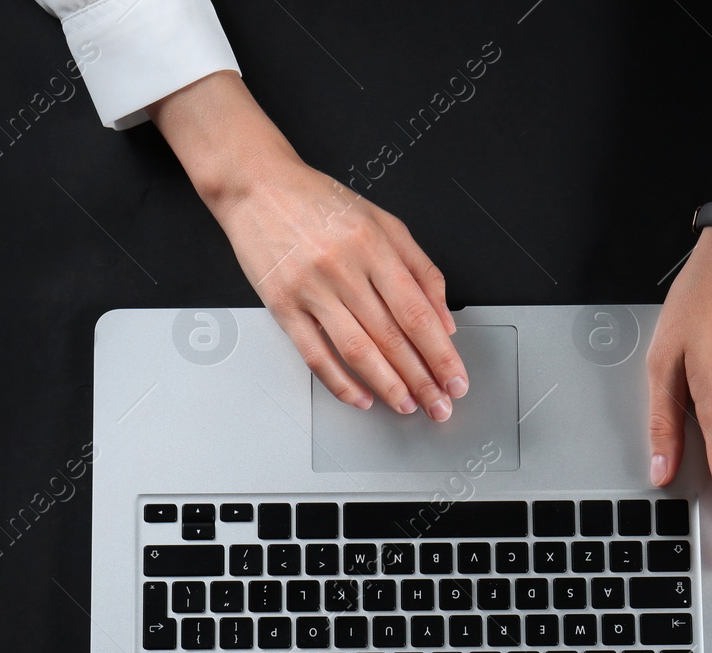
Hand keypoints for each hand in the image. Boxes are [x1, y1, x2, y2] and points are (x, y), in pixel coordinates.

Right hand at [149, 72, 465, 418]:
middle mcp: (344, 268)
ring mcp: (311, 289)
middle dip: (422, 378)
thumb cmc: (320, 203)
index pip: (417, 312)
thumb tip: (444, 319)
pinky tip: (360, 397)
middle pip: (392, 337)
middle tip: (439, 406)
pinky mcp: (282, 305)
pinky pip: (315, 354)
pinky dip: (340, 382)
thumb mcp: (383, 222)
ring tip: (407, 405)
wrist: (257, 186)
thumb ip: (419, 268)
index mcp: (375, 246)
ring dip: (387, 385)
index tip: (455, 380)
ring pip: (357, 350)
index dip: (441, 353)